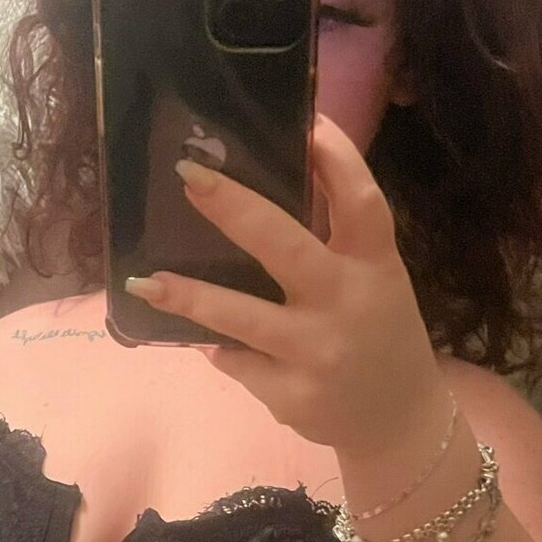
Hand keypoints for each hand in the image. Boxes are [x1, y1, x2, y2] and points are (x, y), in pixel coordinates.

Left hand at [124, 112, 446, 458]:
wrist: (399, 421)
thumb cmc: (376, 330)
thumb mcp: (373, 279)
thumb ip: (331, 241)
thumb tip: (250, 188)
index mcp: (376, 266)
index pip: (361, 203)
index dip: (338, 159)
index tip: (306, 120)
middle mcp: (348, 305)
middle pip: (286, 247)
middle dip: (234, 208)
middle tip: (188, 175)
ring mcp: (317, 354)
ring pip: (241, 317)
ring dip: (189, 297)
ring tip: (142, 280)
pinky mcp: (291, 396)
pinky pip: (236, 361)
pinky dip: (221, 346)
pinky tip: (210, 342)